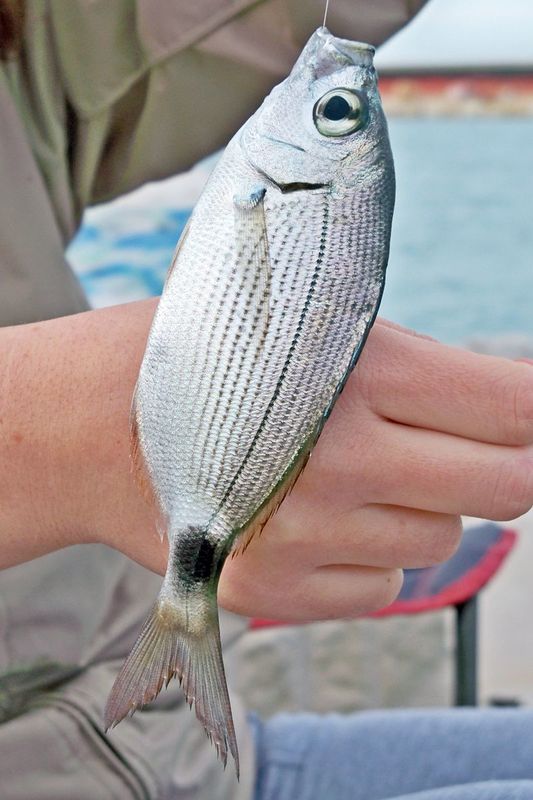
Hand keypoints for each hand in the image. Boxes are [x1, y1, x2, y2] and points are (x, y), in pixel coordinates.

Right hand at [2, 305, 531, 623]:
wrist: (97, 423)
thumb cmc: (209, 356)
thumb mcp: (312, 327)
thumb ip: (416, 372)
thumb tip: (516, 414)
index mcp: (360, 372)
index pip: (516, 409)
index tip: (525, 418)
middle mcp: (342, 461)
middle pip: (504, 488)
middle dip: (500, 466)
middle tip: (459, 446)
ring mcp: (307, 536)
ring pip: (441, 539)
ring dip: (418, 507)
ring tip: (345, 472)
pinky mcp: (277, 590)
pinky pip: (384, 584)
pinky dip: (368, 553)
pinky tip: (311, 516)